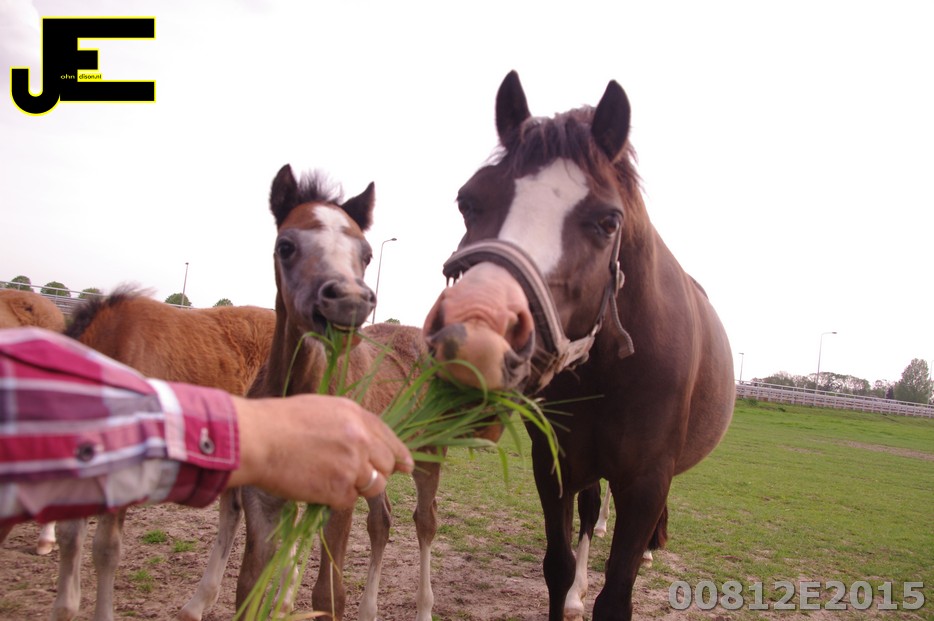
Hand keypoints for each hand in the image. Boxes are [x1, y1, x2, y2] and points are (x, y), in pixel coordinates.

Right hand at [228, 394, 413, 507]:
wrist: (257, 439)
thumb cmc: (276, 423)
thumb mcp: (319, 409)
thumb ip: (345, 425)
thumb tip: (361, 442)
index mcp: (355, 414)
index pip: (388, 436)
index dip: (398, 454)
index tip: (407, 467)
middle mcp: (361, 437)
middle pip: (386, 465)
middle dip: (375, 474)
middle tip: (353, 478)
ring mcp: (353, 464)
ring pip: (373, 486)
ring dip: (355, 488)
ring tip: (326, 480)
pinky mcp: (340, 488)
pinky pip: (348, 501)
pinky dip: (333, 500)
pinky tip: (313, 487)